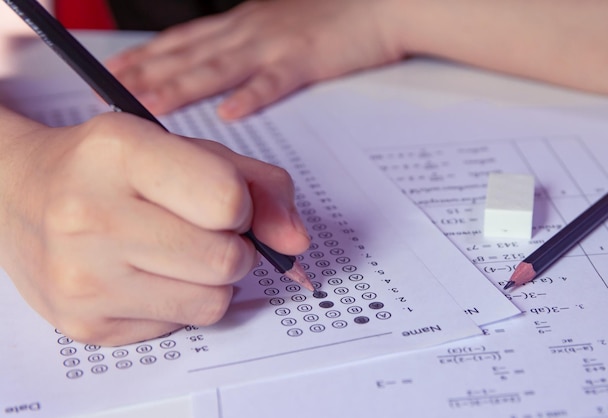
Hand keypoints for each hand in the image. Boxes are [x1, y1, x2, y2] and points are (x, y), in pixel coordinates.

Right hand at [0, 110, 309, 344]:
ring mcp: (83, 278)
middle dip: (233, 245)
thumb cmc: (112, 168)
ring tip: (175, 251)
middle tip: (200, 228)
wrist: (20, 195)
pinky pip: (182, 325)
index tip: (223, 201)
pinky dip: (181, 300)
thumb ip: (260, 185)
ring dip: (212, 278)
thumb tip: (297, 243)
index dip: (241, 205)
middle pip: (228, 259)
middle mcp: (89, 216)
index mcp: (119, 152)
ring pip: (214, 301)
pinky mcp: (86, 324)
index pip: (227, 200)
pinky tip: (146, 273)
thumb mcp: (187, 149)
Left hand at [106, 0, 402, 118]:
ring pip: (219, 68)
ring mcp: (275, 46)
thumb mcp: (278, 25)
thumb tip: (222, 81)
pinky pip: (274, 83)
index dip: (147, 55)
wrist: (378, 6)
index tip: (115, 70)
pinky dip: (251, 98)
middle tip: (111, 90)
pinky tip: (230, 113)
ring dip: (183, 86)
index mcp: (243, 24)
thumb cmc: (330, 19)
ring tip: (150, 103)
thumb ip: (248, 48)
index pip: (184, 41)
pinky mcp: (305, 62)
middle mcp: (249, 31)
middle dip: (148, 73)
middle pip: (189, 54)